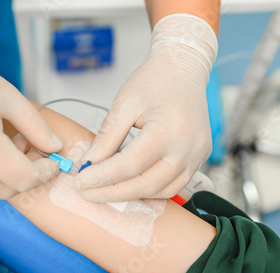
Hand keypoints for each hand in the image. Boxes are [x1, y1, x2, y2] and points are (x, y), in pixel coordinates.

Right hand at [0, 25, 62, 198]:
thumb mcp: (7, 96)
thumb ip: (36, 127)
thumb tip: (55, 147)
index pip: (25, 179)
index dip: (45, 173)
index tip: (53, 162)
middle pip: (8, 189)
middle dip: (25, 174)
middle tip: (27, 146)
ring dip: (2, 173)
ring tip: (0, 141)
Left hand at [73, 14, 217, 201]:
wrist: (184, 68)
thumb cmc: (154, 80)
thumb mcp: (124, 104)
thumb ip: (107, 137)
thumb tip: (89, 164)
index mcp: (169, 130)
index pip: (129, 165)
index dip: (102, 177)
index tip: (80, 182)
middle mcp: (188, 148)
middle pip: (145, 184)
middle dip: (112, 193)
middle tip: (87, 193)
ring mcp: (197, 156)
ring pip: (160, 191)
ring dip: (130, 195)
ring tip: (103, 191)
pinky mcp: (199, 159)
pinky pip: (172, 185)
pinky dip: (149, 190)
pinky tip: (128, 185)